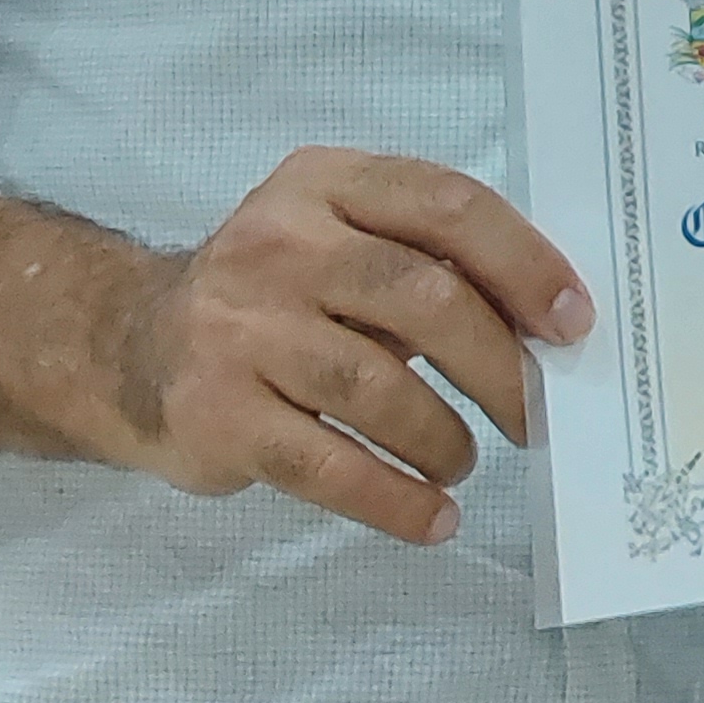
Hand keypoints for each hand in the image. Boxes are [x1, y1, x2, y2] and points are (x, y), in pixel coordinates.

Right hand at [103, 149, 587, 548]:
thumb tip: (544, 328)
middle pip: (421, 298)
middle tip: (533, 416)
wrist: (132, 348)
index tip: (571, 322)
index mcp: (324, 185)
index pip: (444, 205)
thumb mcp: (336, 240)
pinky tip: (432, 517)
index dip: (523, 263)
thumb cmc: (274, 298)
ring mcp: (242, 330)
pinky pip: (329, 467)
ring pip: (377, 389)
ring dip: (444, 438)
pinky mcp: (220, 414)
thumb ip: (425, 260)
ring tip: (462, 462)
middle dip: (499, 367)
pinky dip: (396, 500)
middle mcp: (278, 246)